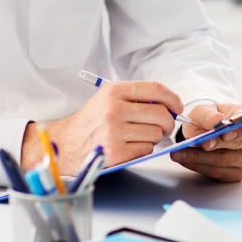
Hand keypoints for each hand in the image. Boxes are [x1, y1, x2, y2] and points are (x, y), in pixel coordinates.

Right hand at [23, 80, 181, 172]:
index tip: (177, 107)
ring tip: (138, 136)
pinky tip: (130, 146)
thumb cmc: (90, 122)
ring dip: (153, 138)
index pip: (155, 89)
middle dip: (168, 122)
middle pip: (160, 114)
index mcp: (113, 91)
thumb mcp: (107, 99)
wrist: (64, 144)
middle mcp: (114, 109)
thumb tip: (167, 104)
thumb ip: (135, 97)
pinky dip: (143, 149)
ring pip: (155, 133)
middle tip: (164, 127)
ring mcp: (114, 131)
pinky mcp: (115, 152)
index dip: (172, 98)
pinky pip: (146, 149)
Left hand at [170, 103, 241, 181]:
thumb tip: (216, 120)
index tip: (225, 133)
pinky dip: (197, 165)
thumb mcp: (205, 110)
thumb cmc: (209, 118)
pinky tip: (184, 159)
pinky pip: (215, 172)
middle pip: (236, 146)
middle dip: (215, 144)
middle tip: (199, 142)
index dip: (241, 131)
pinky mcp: (235, 174)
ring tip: (179, 152)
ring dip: (199, 157)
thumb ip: (208, 114)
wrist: (205, 131)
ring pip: (222, 160)